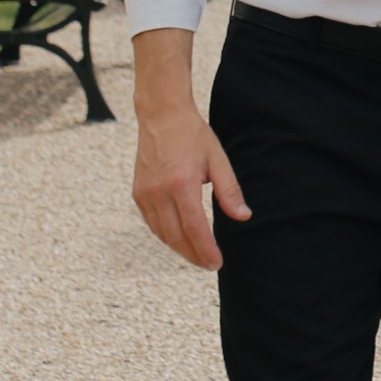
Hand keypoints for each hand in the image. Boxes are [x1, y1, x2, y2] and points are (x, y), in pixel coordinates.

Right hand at [130, 30, 249, 268]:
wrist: (162, 116)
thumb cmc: (193, 135)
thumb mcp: (218, 160)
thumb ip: (230, 191)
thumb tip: (243, 216)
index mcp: (181, 184)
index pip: (195, 228)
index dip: (206, 250)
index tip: (217, 262)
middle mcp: (159, 192)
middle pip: (176, 237)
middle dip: (194, 255)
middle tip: (209, 264)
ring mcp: (145, 194)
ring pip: (162, 234)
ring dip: (179, 248)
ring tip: (197, 255)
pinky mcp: (138, 193)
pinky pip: (152, 223)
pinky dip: (165, 235)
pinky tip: (179, 238)